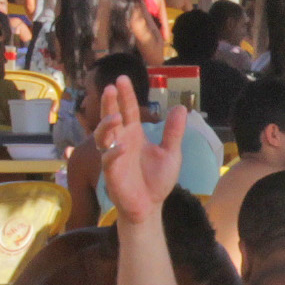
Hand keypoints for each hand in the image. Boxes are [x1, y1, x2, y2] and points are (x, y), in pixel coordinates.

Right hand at [97, 77, 184, 226]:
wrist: (150, 205)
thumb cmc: (156, 179)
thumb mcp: (171, 153)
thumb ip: (174, 132)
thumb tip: (181, 108)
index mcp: (134, 134)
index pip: (129, 110)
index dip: (125, 95)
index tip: (122, 79)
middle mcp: (121, 141)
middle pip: (112, 117)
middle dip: (110, 103)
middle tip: (111, 87)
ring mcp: (114, 156)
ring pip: (103, 136)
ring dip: (107, 126)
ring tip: (116, 117)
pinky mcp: (112, 173)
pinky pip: (109, 160)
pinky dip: (113, 153)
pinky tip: (122, 148)